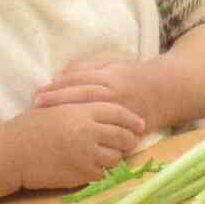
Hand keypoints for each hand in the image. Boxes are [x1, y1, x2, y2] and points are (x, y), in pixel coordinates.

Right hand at [8, 98, 145, 189]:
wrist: (12, 151)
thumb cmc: (30, 127)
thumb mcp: (57, 107)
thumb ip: (81, 107)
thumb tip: (104, 108)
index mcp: (82, 110)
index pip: (118, 113)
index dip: (131, 119)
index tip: (139, 124)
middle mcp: (88, 131)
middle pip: (122, 136)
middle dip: (130, 139)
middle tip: (131, 142)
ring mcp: (86, 154)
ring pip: (116, 157)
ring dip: (116, 157)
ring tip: (111, 155)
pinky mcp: (81, 173)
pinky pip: (103, 174)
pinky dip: (103, 171)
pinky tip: (96, 167)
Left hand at [37, 58, 164, 124]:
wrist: (168, 92)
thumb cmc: (136, 77)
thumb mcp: (114, 65)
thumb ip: (89, 68)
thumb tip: (61, 74)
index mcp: (111, 76)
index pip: (79, 79)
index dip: (57, 85)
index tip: (38, 92)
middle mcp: (115, 93)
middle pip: (81, 95)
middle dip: (57, 100)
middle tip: (36, 105)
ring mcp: (122, 112)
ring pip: (91, 112)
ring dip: (68, 115)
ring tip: (48, 121)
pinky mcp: (127, 127)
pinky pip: (106, 131)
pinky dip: (89, 133)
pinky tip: (74, 137)